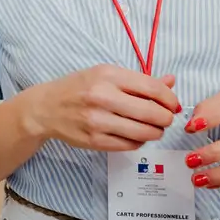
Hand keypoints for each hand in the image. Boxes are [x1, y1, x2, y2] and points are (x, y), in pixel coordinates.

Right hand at [24, 65, 180, 151]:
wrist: (46, 108)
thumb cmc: (79, 88)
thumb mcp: (105, 74)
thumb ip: (139, 80)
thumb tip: (171, 82)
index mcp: (108, 75)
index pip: (152, 88)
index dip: (170, 99)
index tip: (173, 104)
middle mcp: (103, 97)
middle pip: (153, 113)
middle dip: (166, 118)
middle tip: (165, 118)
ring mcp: (98, 121)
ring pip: (145, 133)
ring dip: (155, 132)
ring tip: (152, 128)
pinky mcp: (95, 141)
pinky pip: (130, 145)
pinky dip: (139, 141)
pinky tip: (134, 134)